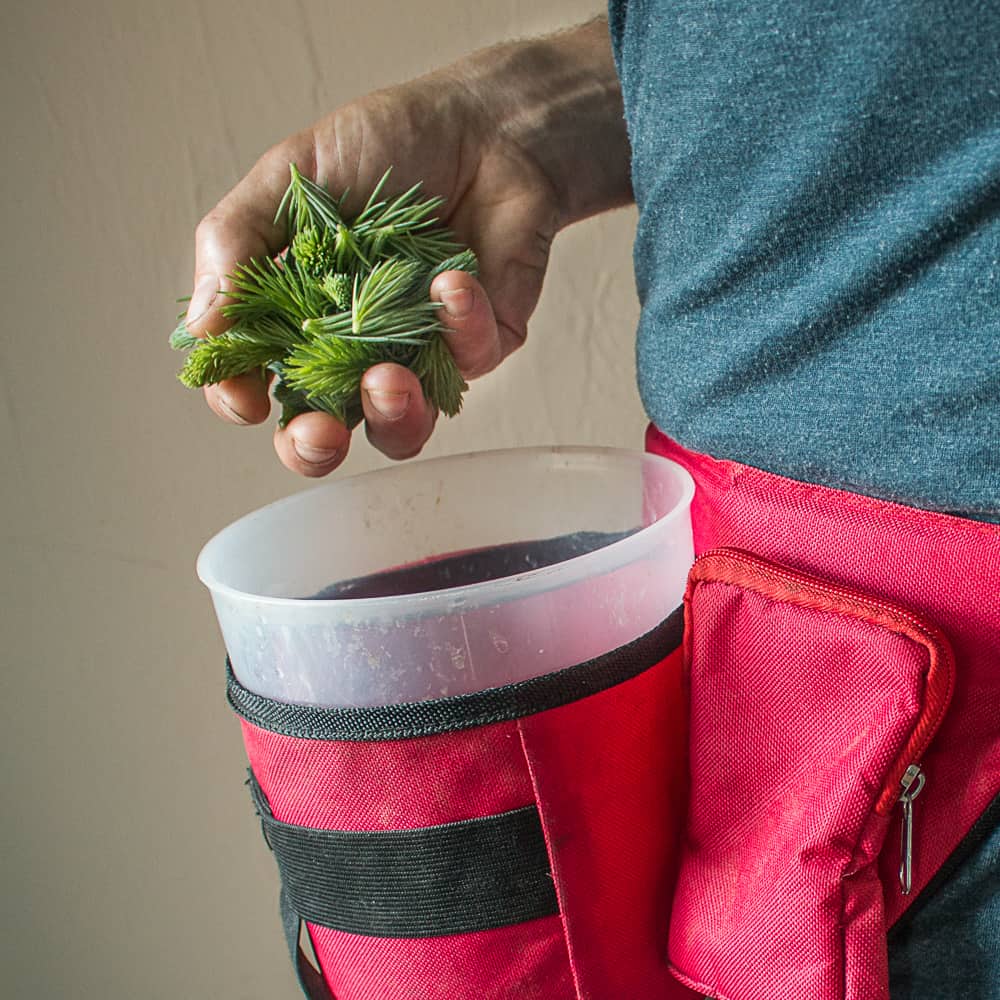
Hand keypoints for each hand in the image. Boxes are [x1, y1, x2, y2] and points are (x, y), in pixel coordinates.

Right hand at [184, 18, 628, 475]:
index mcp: (298, 317)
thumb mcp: (291, 177)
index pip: (256, 381)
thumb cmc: (386, 145)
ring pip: (402, 426)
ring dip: (393, 413)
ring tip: (389, 377)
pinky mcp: (478, 344)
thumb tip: (202, 325)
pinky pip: (468, 361)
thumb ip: (237, 243)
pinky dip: (458, 325)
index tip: (246, 396)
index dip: (242, 401)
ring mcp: (418, 354)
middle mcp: (354, 349)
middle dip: (315, 448)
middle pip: (324, 431)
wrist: (482, 123)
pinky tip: (451, 281)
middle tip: (320, 434)